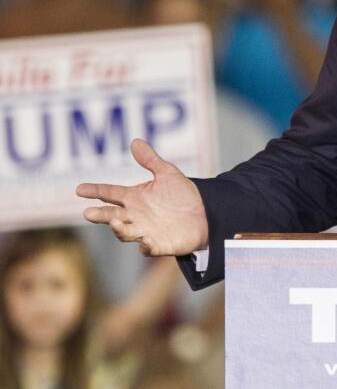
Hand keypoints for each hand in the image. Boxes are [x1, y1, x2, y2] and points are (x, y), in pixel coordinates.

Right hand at [76, 139, 208, 256]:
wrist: (205, 213)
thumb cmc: (182, 195)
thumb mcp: (167, 174)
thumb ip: (150, 160)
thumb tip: (135, 141)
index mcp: (134, 198)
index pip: (110, 193)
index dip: (95, 191)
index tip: (80, 189)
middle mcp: (135, 216)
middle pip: (112, 215)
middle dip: (100, 215)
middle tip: (88, 213)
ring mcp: (145, 231)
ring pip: (125, 232)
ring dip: (119, 229)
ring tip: (115, 223)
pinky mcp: (159, 244)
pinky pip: (149, 248)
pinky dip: (146, 247)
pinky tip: (145, 242)